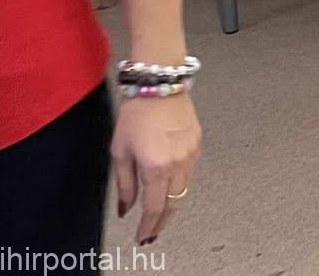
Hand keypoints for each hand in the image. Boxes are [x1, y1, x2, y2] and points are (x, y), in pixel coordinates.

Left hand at [113, 93, 200, 245]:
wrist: (159, 83)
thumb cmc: (137, 111)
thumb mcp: (120, 151)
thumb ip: (124, 183)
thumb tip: (125, 206)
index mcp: (157, 166)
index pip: (154, 207)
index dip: (148, 226)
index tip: (143, 235)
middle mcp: (178, 162)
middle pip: (174, 202)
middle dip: (163, 220)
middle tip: (154, 231)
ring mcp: (191, 152)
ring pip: (184, 188)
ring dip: (173, 203)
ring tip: (161, 213)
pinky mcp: (197, 142)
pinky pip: (190, 171)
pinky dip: (180, 184)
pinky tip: (172, 186)